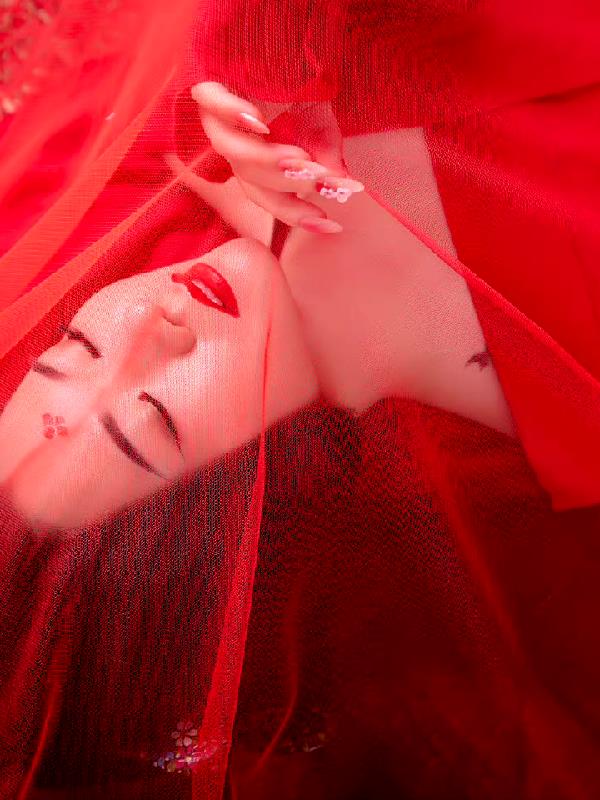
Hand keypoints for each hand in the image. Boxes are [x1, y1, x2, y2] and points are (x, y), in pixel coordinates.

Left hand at [191, 81, 363, 232]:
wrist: (280, 46)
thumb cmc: (301, 88)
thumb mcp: (321, 126)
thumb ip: (327, 156)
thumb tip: (342, 185)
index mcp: (260, 164)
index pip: (273, 199)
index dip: (298, 216)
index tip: (330, 224)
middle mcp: (237, 148)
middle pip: (253, 181)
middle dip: (290, 184)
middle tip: (320, 178)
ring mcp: (220, 120)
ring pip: (232, 151)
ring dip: (267, 159)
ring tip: (297, 157)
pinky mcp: (210, 86)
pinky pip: (210, 102)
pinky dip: (232, 113)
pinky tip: (259, 120)